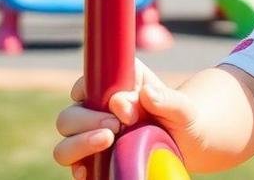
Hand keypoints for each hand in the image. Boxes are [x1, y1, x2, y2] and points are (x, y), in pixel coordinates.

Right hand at [53, 59, 199, 178]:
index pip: (86, 83)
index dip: (92, 92)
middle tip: (116, 127)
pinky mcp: (94, 160)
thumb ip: (166, 100)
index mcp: (116, 86)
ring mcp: (92, 136)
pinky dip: (80, 168)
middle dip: (86, 121)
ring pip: (65, 142)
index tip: (119, 107)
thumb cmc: (184, 119)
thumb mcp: (183, 108)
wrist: (188, 144)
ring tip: (107, 142)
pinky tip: (90, 170)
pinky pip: (75, 166)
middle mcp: (97, 110)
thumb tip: (146, 94)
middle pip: (69, 115)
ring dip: (79, 144)